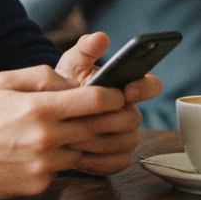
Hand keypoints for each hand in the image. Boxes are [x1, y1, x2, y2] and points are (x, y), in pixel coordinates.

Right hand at [0, 65, 128, 198]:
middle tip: (114, 114)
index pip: (94, 101)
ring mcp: (45, 163)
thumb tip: (73, 83)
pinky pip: (64, 169)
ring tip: (70, 132)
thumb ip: (42, 76)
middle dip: (111, 120)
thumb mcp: (5, 81)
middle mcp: (46, 136)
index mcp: (39, 107)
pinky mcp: (41, 182)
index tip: (118, 95)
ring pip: (83, 150)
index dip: (113, 96)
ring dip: (84, 141)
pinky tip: (46, 151)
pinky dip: (62, 159)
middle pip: (98, 128)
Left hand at [55, 32, 162, 175]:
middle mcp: (129, 110)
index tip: (128, 89)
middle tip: (87, 119)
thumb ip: (85, 49)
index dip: (144, 88)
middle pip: (135, 118)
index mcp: (125, 86)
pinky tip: (79, 157)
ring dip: (102, 140)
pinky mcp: (116, 156)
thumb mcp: (71, 64)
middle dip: (110, 119)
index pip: (151, 84)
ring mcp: (125, 134)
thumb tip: (100, 37)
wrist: (48, 114)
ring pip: (128, 141)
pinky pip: (118, 162)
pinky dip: (99, 161)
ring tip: (77, 137)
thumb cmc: (65, 86)